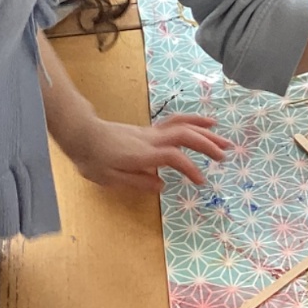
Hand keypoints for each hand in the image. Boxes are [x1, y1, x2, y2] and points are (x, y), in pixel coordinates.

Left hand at [64, 114, 232, 192]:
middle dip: (207, 144)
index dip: (190, 168)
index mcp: (142, 154)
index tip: (201, 181)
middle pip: (185, 135)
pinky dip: (194, 121)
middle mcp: (151, 139)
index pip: (174, 157)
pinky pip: (177, 122)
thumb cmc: (92, 159)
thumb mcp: (109, 178)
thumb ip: (137, 182)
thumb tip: (162, 186)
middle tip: (225, 156)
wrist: (82, 134)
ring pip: (183, 126)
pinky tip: (206, 124)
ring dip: (205, 131)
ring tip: (224, 139)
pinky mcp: (151, 130)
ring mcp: (151, 132)